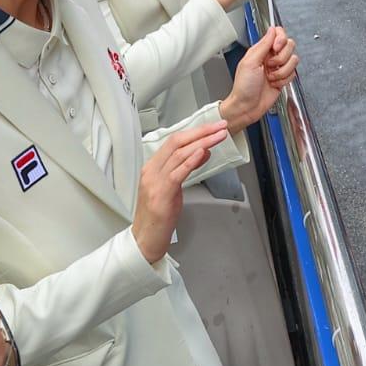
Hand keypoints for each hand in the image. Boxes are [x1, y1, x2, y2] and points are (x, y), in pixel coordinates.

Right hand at [132, 121, 229, 263]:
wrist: (145, 239)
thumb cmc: (159, 215)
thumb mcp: (175, 187)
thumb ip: (187, 168)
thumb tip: (203, 151)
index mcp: (152, 167)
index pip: (174, 140)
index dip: (195, 131)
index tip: (213, 126)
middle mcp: (151, 171)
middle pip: (176, 142)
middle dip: (201, 131)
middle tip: (220, 126)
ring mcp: (154, 182)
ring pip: (178, 154)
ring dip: (202, 142)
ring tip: (218, 136)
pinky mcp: (161, 194)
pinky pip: (177, 172)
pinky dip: (191, 160)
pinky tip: (203, 152)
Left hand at [219, 26, 298, 129]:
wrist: (247, 106)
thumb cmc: (244, 87)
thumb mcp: (250, 62)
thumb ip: (263, 44)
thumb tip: (272, 29)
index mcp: (261, 50)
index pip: (278, 33)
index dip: (281, 39)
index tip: (276, 48)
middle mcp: (270, 56)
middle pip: (289, 46)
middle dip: (281, 58)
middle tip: (270, 66)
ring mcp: (278, 67)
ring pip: (293, 60)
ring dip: (282, 71)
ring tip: (270, 77)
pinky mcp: (283, 78)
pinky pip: (293, 74)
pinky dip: (284, 80)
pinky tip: (274, 83)